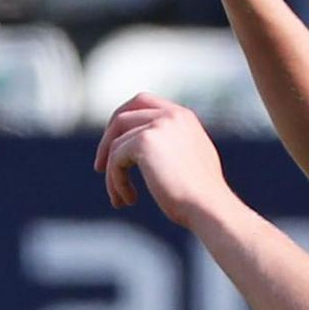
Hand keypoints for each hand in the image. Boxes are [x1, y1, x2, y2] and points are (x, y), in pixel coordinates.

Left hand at [94, 94, 232, 227]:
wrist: (208, 207)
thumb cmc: (201, 196)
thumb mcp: (189, 161)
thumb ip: (170, 147)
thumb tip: (143, 152)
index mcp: (183, 117)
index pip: (143, 102)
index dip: (122, 121)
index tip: (113, 145)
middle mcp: (171, 115)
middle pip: (123, 114)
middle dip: (107, 139)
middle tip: (99, 166)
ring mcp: (158, 125)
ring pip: (116, 144)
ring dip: (112, 173)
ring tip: (120, 199)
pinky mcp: (144, 141)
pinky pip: (115, 159)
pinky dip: (116, 182)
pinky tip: (128, 200)